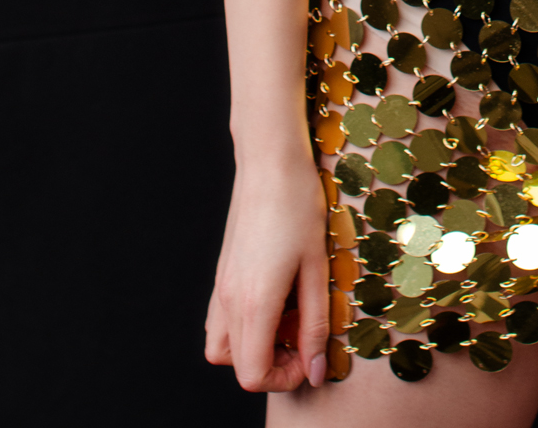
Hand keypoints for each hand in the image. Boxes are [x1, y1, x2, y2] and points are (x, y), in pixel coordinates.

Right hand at [205, 153, 330, 392]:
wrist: (269, 161)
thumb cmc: (298, 206)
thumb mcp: (317, 267)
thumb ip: (315, 324)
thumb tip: (317, 371)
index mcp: (253, 303)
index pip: (253, 374)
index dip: (285, 377)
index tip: (311, 353)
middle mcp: (228, 300)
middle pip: (237, 366)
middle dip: (273, 364)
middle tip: (302, 335)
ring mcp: (220, 286)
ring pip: (222, 346)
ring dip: (253, 346)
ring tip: (287, 316)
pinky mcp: (221, 273)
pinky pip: (220, 320)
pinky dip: (243, 326)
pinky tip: (274, 296)